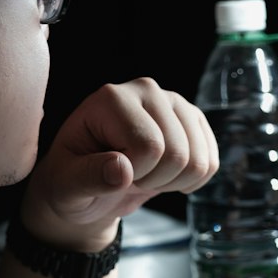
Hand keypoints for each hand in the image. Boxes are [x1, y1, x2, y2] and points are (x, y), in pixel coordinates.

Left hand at [20, 77, 218, 243]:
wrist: (87, 187)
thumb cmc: (71, 182)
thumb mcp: (66, 187)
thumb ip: (87, 178)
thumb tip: (122, 170)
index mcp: (111, 98)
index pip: (148, 146)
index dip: (134, 175)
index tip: (110, 173)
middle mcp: (146, 90)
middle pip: (177, 154)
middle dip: (154, 180)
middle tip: (129, 176)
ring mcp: (174, 102)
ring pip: (198, 160)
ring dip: (173, 182)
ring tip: (145, 174)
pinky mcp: (192, 119)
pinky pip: (211, 162)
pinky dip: (191, 181)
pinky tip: (166, 176)